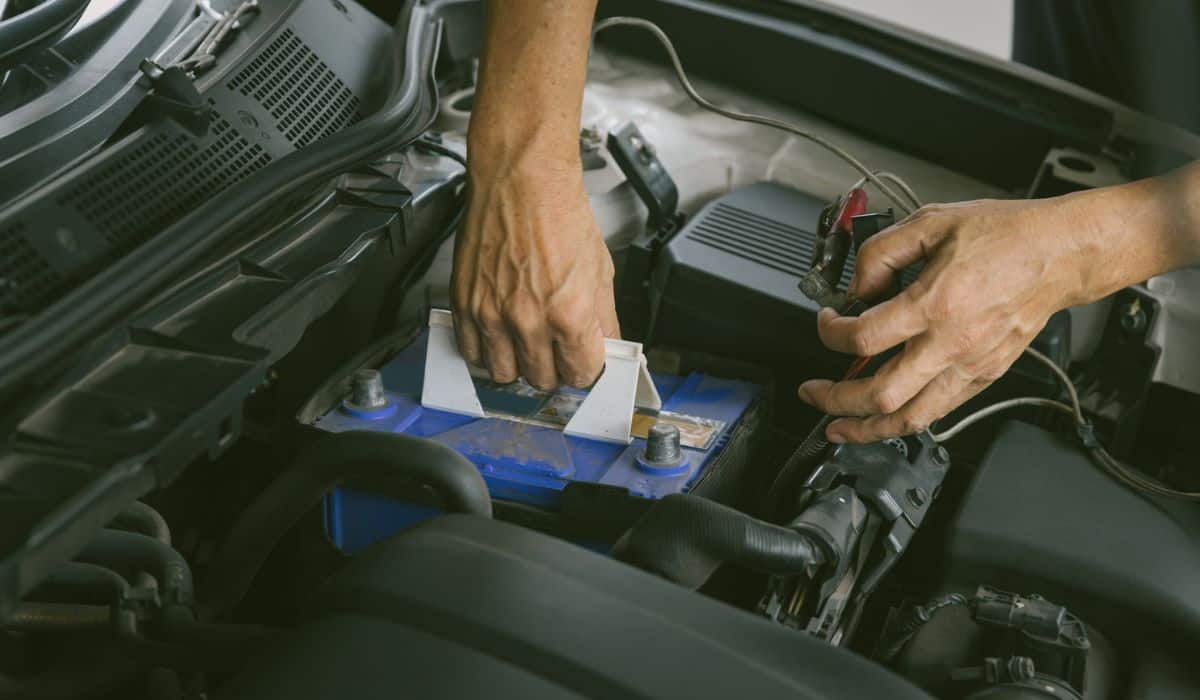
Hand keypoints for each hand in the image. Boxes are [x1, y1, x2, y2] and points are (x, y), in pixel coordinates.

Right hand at [451, 154, 618, 389]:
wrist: (520, 180)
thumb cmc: (558, 213)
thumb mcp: (600, 268)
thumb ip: (604, 317)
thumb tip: (607, 346)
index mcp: (569, 313)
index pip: (581, 374)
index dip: (585, 370)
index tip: (583, 362)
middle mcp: (528, 320)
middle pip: (542, 379)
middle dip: (553, 369)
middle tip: (556, 351)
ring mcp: (492, 314)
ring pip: (504, 374)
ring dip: (518, 366)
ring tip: (526, 345)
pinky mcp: (465, 304)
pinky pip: (470, 352)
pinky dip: (485, 352)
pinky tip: (499, 336)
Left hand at [797, 198, 1094, 442]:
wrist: (1059, 253)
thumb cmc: (1005, 236)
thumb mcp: (932, 222)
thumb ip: (882, 252)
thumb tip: (856, 286)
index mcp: (935, 303)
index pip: (862, 338)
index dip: (830, 333)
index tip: (826, 323)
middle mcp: (952, 343)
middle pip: (880, 395)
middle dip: (835, 400)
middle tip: (813, 393)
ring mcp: (970, 366)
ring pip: (910, 419)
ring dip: (866, 429)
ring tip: (839, 427)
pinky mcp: (984, 377)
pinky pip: (938, 414)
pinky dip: (904, 422)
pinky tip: (884, 418)